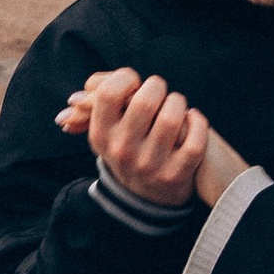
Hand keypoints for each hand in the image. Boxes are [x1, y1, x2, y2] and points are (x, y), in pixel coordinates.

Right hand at [58, 67, 247, 208]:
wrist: (150, 196)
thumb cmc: (129, 148)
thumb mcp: (106, 131)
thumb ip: (93, 105)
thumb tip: (74, 99)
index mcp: (101, 136)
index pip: (108, 93)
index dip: (125, 78)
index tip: (133, 82)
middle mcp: (122, 152)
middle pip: (144, 101)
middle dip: (156, 86)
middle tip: (159, 90)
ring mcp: (150, 166)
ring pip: (171, 117)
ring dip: (178, 102)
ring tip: (176, 104)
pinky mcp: (176, 175)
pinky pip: (194, 141)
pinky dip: (198, 122)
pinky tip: (193, 118)